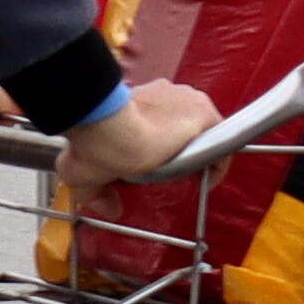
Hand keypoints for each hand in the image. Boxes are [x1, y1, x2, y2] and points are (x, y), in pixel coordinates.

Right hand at [55, 78, 223, 186]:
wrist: (111, 130)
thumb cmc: (95, 140)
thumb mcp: (83, 171)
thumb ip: (95, 193)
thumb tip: (109, 209)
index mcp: (139, 101)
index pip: (158, 121)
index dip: (158, 145)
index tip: (151, 166)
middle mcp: (166, 94)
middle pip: (182, 127)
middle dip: (177, 152)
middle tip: (167, 176)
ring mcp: (188, 101)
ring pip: (201, 135)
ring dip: (195, 157)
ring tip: (185, 180)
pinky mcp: (205, 115)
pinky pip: (220, 145)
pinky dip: (216, 164)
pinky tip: (205, 182)